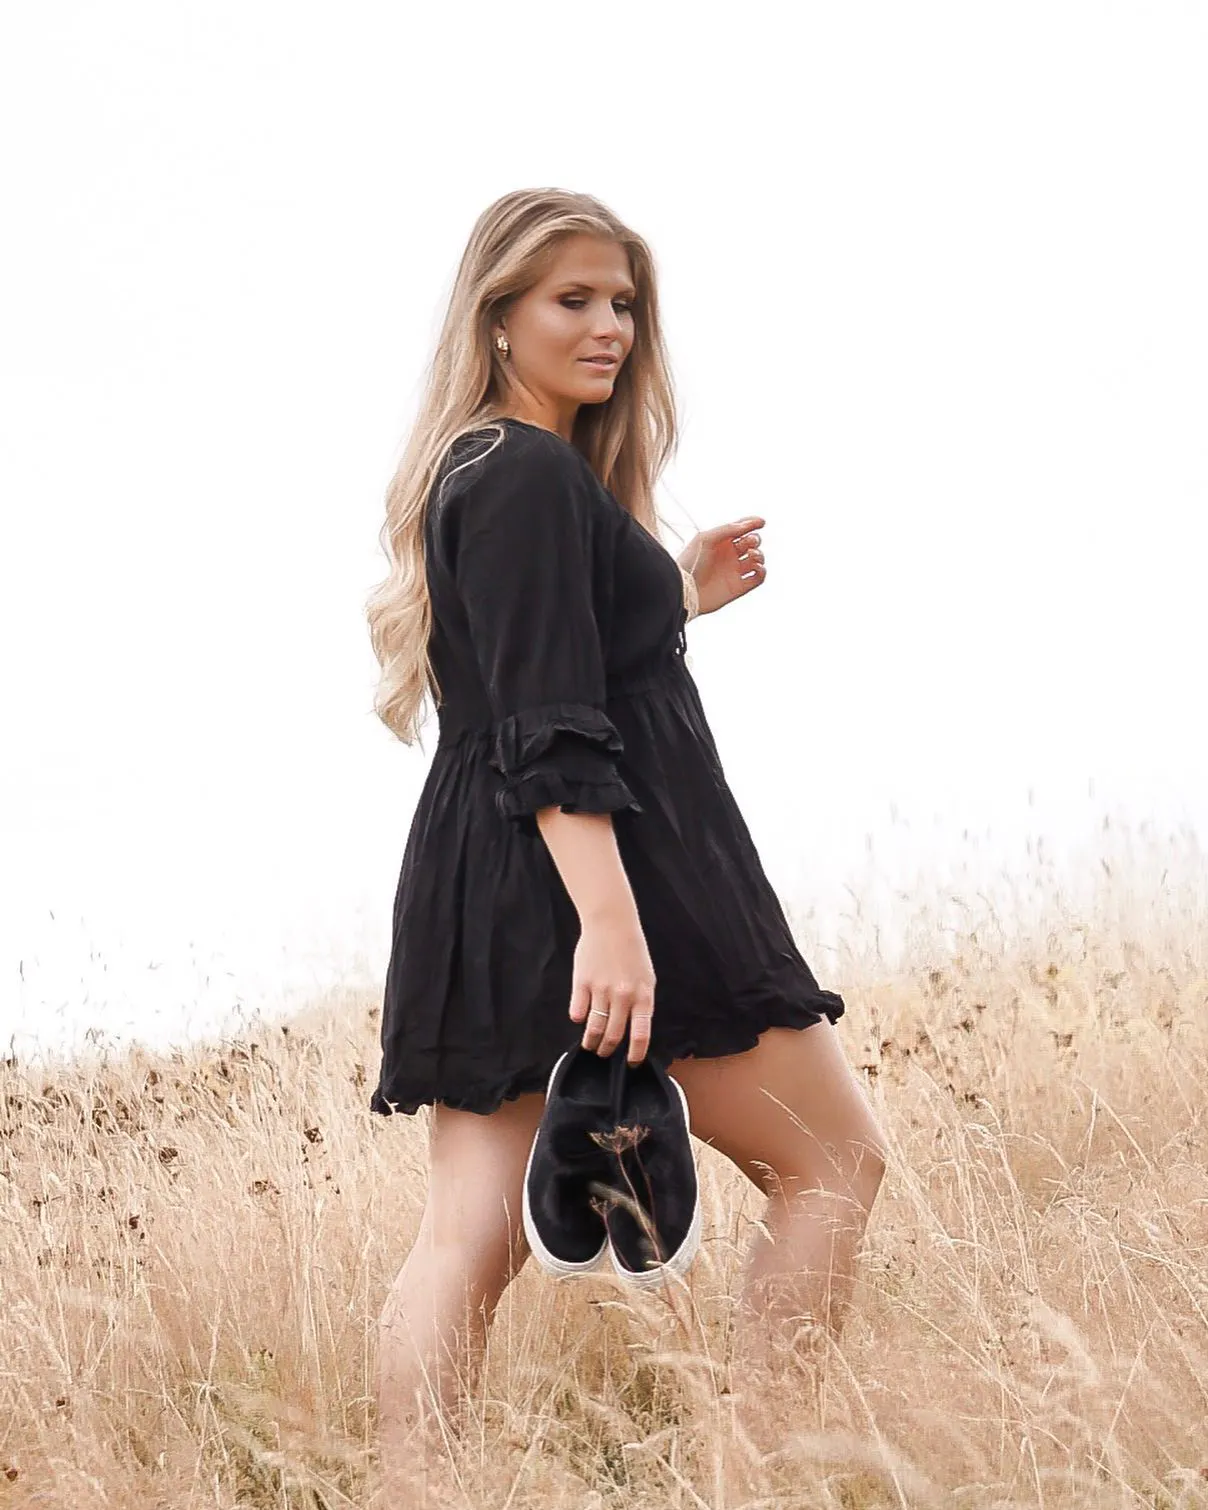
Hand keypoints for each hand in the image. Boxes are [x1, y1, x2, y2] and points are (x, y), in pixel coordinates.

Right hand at [569, 911, 655, 1064]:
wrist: (612, 924)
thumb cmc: (631, 950)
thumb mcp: (646, 977)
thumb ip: (641, 1003)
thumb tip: (634, 1030)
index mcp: (643, 995)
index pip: (641, 1034)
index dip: (636, 1054)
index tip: (631, 1063)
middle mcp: (623, 996)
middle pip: (614, 1036)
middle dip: (608, 1050)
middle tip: (604, 1053)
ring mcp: (601, 990)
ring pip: (594, 1028)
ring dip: (591, 1041)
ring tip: (590, 1044)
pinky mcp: (582, 983)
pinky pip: (577, 1011)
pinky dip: (578, 1018)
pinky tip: (580, 1017)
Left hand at [678, 515, 766, 615]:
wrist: (685, 590)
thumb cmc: (689, 563)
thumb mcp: (705, 539)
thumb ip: (727, 529)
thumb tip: (746, 525)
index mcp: (719, 542)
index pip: (740, 529)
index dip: (752, 523)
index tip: (760, 522)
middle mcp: (728, 555)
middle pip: (751, 542)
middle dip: (755, 539)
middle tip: (749, 542)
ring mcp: (734, 571)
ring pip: (756, 559)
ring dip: (759, 555)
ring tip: (751, 556)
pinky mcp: (739, 587)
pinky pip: (758, 577)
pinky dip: (762, 571)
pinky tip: (756, 567)